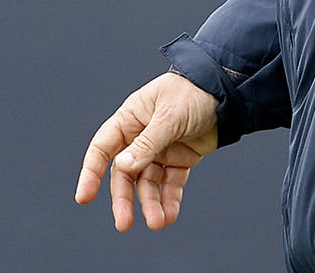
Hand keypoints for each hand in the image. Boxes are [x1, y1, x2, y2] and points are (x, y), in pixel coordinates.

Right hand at [74, 71, 218, 231]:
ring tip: (158, 223)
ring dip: (151, 204)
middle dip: (124, 199)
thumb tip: (122, 167)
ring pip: (148, 183)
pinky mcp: (179, 160)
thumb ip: (147, 143)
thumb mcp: (169, 116)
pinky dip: (170, 200)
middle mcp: (141, 137)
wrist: (229, 92)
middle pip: (125, 174)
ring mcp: (160, 150)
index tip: (84, 197)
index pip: (102, 149)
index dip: (91, 173)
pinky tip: (170, 215)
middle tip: (124, 223)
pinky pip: (171, 184)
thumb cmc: (194, 92)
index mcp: (130, 119)